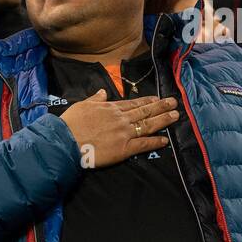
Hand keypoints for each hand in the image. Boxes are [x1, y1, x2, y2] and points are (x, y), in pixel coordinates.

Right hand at [58, 90, 176, 167]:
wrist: (66, 141)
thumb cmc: (70, 123)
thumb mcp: (82, 105)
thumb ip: (95, 99)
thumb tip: (103, 92)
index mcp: (110, 108)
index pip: (133, 103)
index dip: (147, 100)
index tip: (157, 98)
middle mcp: (121, 118)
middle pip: (144, 111)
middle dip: (161, 106)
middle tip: (174, 102)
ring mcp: (124, 133)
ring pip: (148, 125)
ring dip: (163, 120)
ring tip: (175, 116)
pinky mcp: (124, 148)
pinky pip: (143, 144)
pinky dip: (155, 142)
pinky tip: (165, 140)